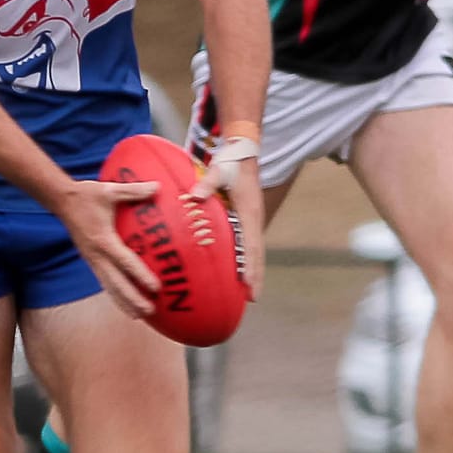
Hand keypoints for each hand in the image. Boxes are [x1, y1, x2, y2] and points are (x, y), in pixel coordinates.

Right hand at [57, 178, 162, 317]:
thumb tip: (157, 187)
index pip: (125, 262)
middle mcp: (96, 254)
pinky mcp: (90, 260)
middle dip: (132, 299)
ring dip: (123, 302)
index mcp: (103, 240)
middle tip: (149, 311)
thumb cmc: (87, 194)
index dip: (140, 275)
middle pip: (115, 283)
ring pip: (108, 286)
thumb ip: (133, 191)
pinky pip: (104, 281)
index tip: (156, 287)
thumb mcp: (109, 189)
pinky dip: (115, 293)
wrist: (61, 201)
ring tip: (139, 316)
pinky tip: (125, 302)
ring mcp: (91, 259)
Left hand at [189, 140, 264, 300]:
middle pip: (257, 254)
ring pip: (255, 252)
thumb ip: (207, 183)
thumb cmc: (231, 163)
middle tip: (253, 298)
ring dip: (253, 271)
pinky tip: (239, 272)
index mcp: (249, 213)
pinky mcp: (247, 220)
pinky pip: (248, 245)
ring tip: (249, 293)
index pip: (251, 245)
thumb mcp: (219, 171)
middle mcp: (254, 220)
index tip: (248, 283)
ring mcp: (252, 221)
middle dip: (256, 276)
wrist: (243, 153)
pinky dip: (247, 260)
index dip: (250, 265)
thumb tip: (195, 195)